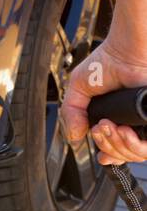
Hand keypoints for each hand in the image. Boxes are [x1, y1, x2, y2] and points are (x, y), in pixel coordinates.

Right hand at [61, 39, 146, 163]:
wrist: (126, 53)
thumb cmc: (107, 63)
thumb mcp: (78, 87)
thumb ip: (71, 111)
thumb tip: (74, 136)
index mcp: (117, 118)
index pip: (117, 148)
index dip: (110, 156)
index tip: (102, 156)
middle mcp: (133, 123)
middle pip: (122, 155)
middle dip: (105, 146)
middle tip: (98, 128)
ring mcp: (144, 124)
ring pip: (133, 155)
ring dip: (115, 145)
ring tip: (108, 126)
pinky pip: (146, 149)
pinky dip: (131, 146)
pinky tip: (122, 131)